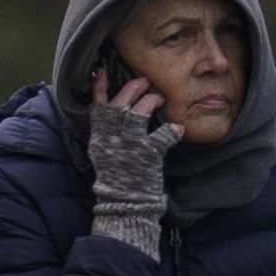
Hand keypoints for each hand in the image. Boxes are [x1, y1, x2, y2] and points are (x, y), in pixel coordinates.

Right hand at [80, 89, 171, 233]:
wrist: (124, 203)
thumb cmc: (116, 177)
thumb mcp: (103, 153)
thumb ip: (106, 132)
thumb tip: (113, 110)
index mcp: (99, 138)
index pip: (97, 107)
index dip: (100, 88)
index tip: (103, 72)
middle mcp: (112, 139)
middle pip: (120, 104)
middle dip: (133, 88)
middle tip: (145, 82)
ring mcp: (130, 147)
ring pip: (138, 114)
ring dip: (151, 101)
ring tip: (159, 98)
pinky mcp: (148, 156)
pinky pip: (162, 136)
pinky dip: (172, 130)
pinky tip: (178, 129)